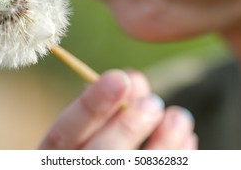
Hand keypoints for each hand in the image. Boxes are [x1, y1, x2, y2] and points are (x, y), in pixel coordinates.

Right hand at [38, 69, 196, 148]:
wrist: (103, 165)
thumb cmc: (95, 149)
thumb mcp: (89, 131)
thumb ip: (106, 109)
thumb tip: (134, 79)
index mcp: (52, 160)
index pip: (61, 136)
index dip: (89, 107)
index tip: (120, 78)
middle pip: (96, 159)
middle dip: (126, 129)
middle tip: (153, 103)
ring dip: (161, 147)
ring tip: (179, 117)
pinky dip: (175, 161)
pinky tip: (188, 140)